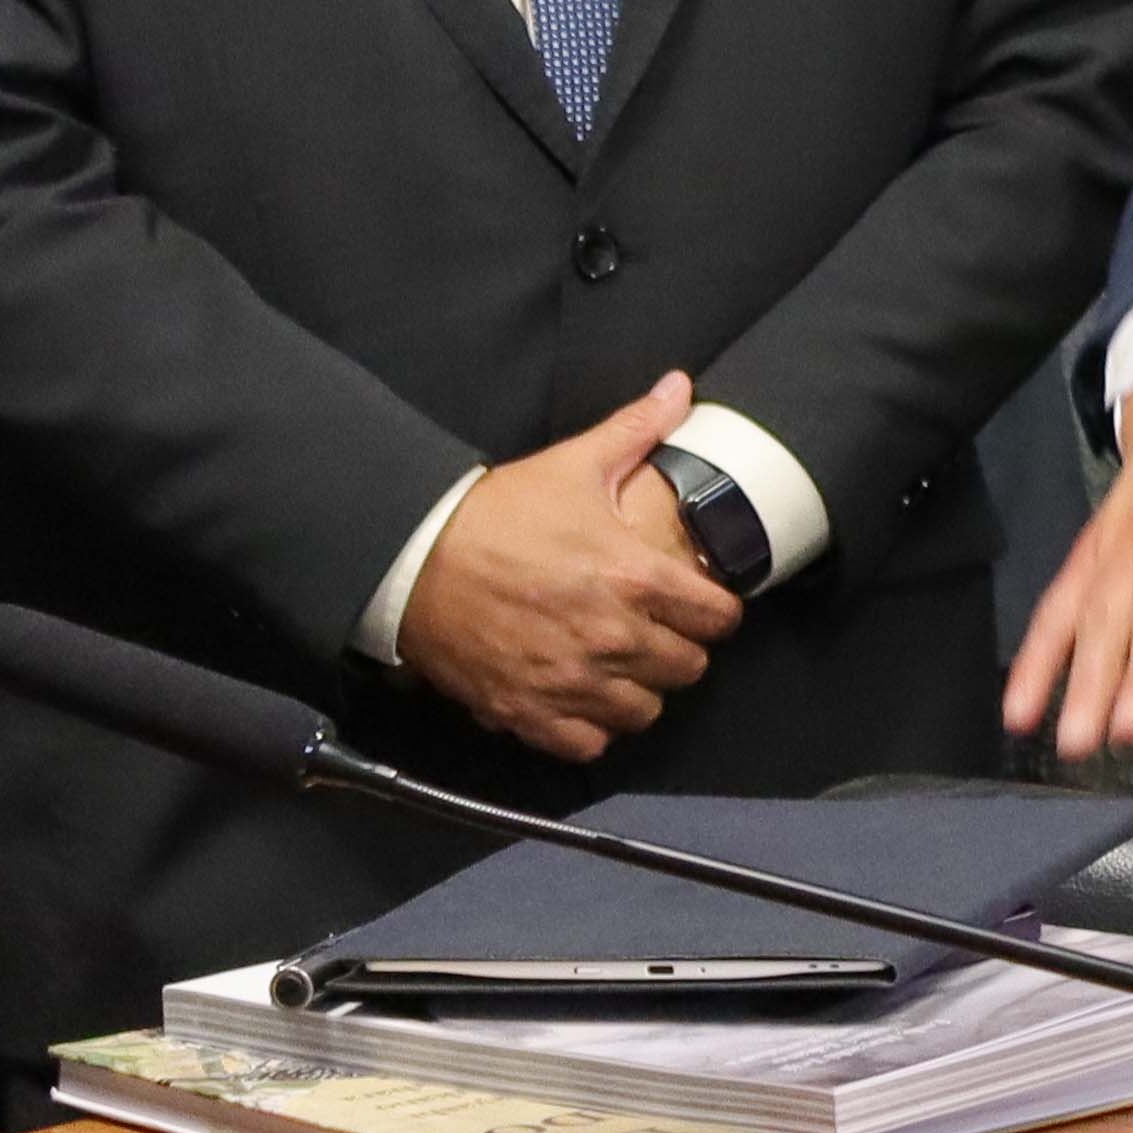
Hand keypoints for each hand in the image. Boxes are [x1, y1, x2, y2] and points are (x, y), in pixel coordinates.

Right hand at [396, 373, 740, 762]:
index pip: (718, 618)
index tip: (701, 604)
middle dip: (681, 649)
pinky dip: (591, 728)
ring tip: (624, 667)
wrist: (414, 561)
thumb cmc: (497, 514)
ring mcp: (568, 680)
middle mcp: (610, 636)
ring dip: (640, 691)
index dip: (717, 610)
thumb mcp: (574, 464)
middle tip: (660, 632)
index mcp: (634, 577)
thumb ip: (637, 429)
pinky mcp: (525, 711)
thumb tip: (679, 388)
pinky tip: (583, 699)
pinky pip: (585, 744)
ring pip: (642, 712)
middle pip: (687, 668)